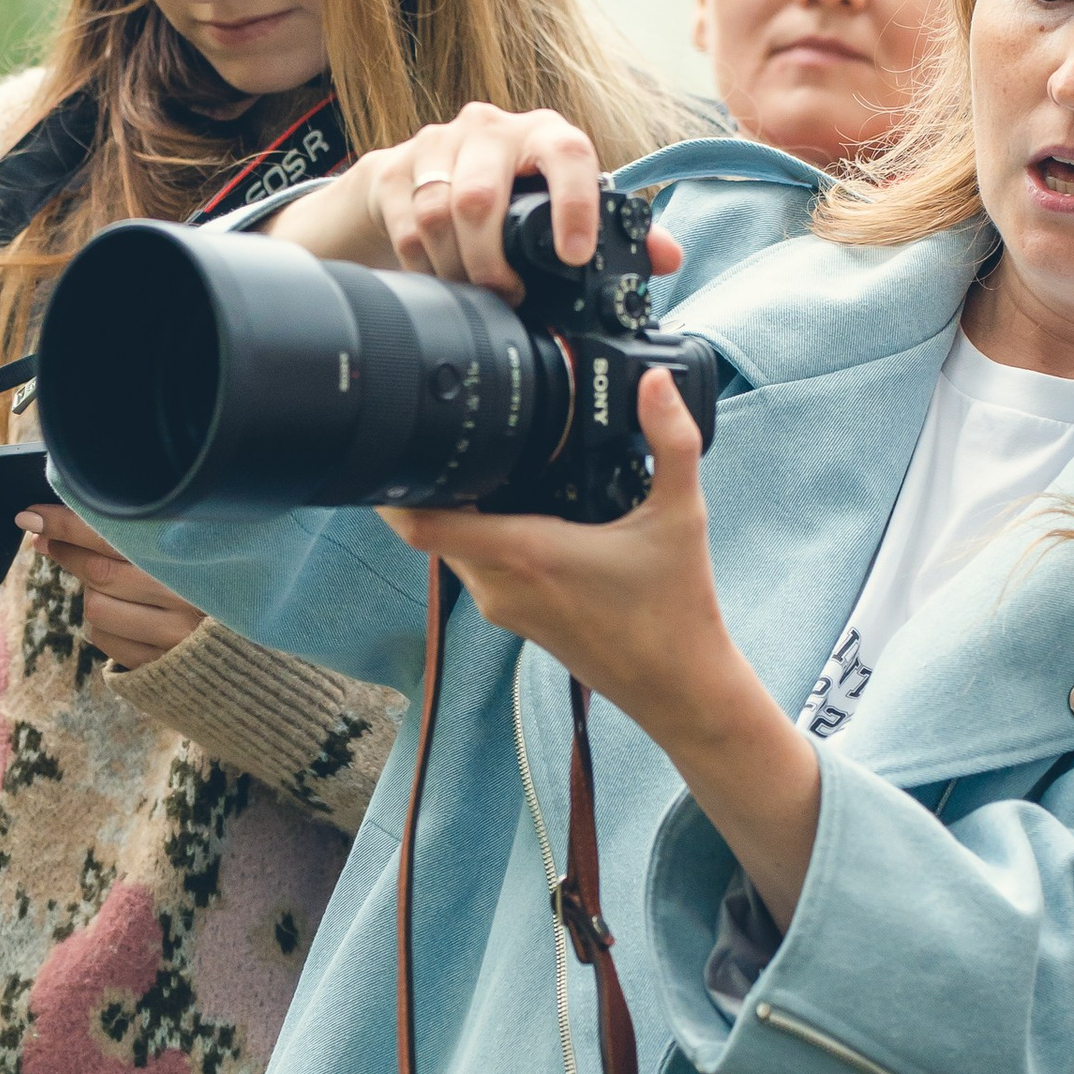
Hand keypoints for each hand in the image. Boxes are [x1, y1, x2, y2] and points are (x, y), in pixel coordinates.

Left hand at [16, 508, 205, 666]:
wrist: (252, 649)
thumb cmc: (217, 582)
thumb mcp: (198, 550)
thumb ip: (150, 531)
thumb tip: (70, 516)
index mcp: (195, 561)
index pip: (116, 536)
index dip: (68, 524)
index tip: (32, 515)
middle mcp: (187, 601)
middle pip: (100, 572)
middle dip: (65, 551)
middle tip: (43, 537)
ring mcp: (174, 638)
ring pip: (97, 608)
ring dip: (90, 591)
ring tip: (105, 581)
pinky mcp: (161, 666)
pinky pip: (105, 639)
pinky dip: (102, 623)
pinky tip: (121, 612)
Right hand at [267, 104, 681, 301]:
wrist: (422, 174)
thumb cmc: (508, 194)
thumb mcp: (562, 206)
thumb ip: (619, 232)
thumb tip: (666, 257)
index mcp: (543, 133)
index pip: (566, 152)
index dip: (573, 203)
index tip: (575, 255)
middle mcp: (489, 129)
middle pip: (482, 198)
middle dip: (494, 262)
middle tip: (510, 297)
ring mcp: (436, 145)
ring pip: (440, 215)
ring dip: (459, 270)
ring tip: (477, 294)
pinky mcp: (391, 168)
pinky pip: (407, 228)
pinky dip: (425, 266)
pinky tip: (442, 280)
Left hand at [383, 366, 822, 924]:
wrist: (679, 691)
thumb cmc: (675, 614)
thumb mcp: (681, 518)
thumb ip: (672, 442)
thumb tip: (655, 382)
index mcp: (524, 554)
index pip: (422, 524)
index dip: (393, 487)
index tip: (392, 444)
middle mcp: (500, 585)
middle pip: (430, 528)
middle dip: (430, 483)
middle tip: (443, 433)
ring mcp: (504, 607)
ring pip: (454, 549)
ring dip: (455, 510)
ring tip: (480, 461)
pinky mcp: (517, 619)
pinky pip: (477, 568)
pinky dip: (481, 535)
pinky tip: (514, 506)